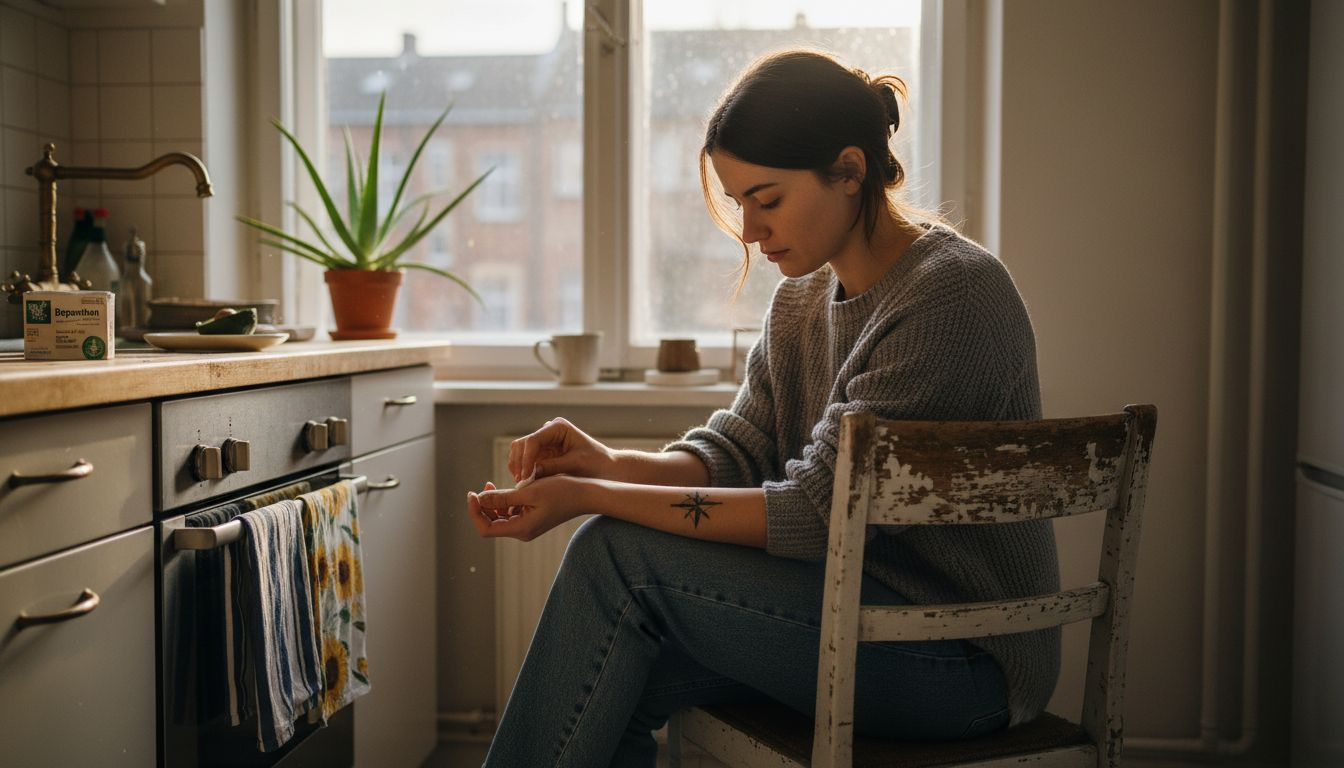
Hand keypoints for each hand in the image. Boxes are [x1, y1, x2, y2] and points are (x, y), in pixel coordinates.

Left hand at [466, 476, 591, 541]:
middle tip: (483, 485)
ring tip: (491, 485)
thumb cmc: (561, 491)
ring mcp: (527, 526)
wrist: (586, 494)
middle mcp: (523, 531)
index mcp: (521, 529)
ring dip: (493, 502)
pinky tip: (508, 488)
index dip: (474, 512)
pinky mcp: (532, 518)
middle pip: (491, 523)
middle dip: (483, 506)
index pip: (486, 528)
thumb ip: (502, 497)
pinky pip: (511, 513)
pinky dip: (505, 502)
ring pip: (500, 517)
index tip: (472, 493)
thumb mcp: (529, 491)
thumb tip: (478, 498)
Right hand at [508, 417, 613, 483]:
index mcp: (558, 427)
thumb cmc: (597, 464)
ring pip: (520, 452)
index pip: (533, 440)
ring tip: (523, 485)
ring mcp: (544, 443)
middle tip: (521, 483)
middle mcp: (548, 431)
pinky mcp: (542, 454)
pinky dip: (523, 471)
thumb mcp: (575, 465)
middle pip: (522, 444)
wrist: (607, 469)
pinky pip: (526, 461)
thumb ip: (552, 467)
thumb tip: (529, 474)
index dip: (526, 459)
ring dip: (519, 468)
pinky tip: (527, 484)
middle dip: (519, 463)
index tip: (525, 477)